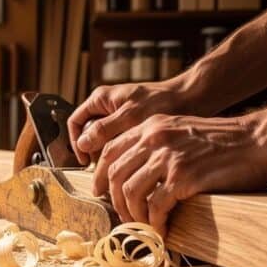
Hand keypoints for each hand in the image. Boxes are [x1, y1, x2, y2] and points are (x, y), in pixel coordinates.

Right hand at [68, 76, 193, 164]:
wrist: (191, 97)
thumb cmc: (162, 101)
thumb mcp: (130, 116)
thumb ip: (104, 129)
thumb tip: (82, 144)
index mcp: (101, 99)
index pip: (75, 122)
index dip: (75, 142)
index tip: (84, 161)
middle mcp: (107, 107)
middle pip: (89, 134)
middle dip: (94, 152)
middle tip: (105, 169)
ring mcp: (119, 117)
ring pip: (104, 141)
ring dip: (109, 155)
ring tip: (119, 168)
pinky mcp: (132, 126)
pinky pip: (119, 142)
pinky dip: (122, 154)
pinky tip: (131, 163)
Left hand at [93, 113, 266, 236]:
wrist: (262, 140)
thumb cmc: (227, 140)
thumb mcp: (183, 130)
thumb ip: (158, 145)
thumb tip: (139, 174)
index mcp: (151, 126)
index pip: (110, 151)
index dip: (101, 177)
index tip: (103, 195)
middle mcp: (154, 138)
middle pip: (114, 175)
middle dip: (115, 202)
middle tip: (126, 219)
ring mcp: (168, 157)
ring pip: (130, 192)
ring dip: (134, 216)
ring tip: (144, 228)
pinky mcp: (184, 177)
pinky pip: (156, 207)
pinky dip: (155, 224)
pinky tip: (163, 232)